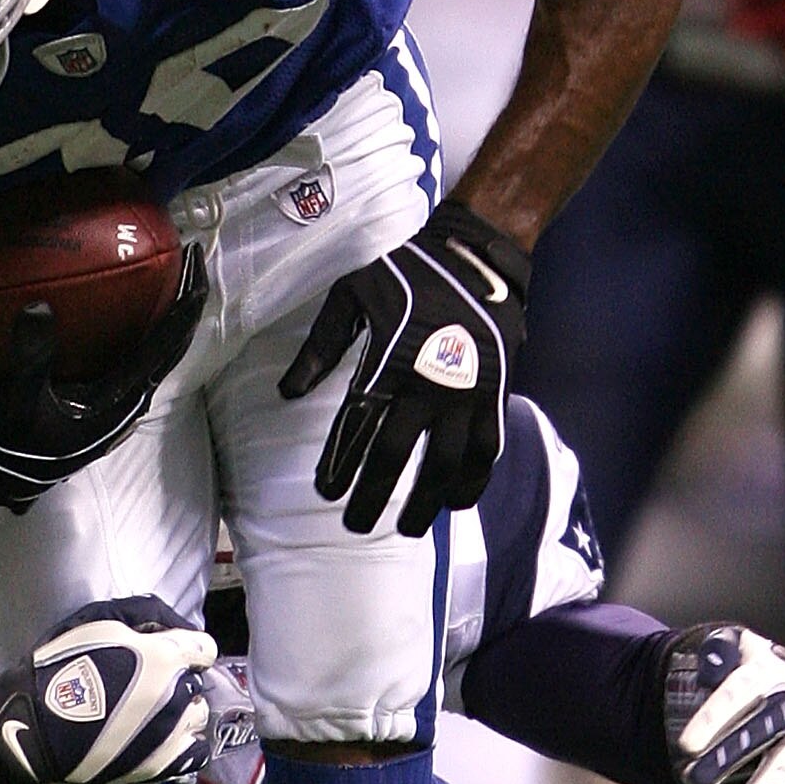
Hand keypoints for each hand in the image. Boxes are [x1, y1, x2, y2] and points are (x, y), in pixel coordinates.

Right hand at [0, 245, 206, 510]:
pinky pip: (143, 356)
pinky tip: (142, 306)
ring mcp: (125, 401)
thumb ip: (30, 357)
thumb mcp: (16, 399)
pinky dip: (151, 327)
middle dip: (187, 301)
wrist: (5, 473)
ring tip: (176, 275)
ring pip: (161, 351)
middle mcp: (132, 400)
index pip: (165, 345)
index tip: (196, 266)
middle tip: (193, 257)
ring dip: (172, 314)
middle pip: (173, 344)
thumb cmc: (13, 438)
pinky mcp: (112, 399)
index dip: (184, 305)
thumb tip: (39, 306)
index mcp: (120, 399)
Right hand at [0, 594, 218, 783]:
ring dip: (182, 710)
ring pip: (197, 714)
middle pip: (196, 682)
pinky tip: (165, 739)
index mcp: (165, 656)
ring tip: (152, 714)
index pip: (204, 648)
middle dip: (178, 679)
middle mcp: (178, 694)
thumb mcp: (97, 622)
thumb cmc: (60, 668)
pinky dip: (185, 743)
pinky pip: (196, 751)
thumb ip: (143, 616)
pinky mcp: (164, 765)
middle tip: (147, 684)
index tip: (167, 654)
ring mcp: (173, 732)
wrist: (34, 727)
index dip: (185, 648)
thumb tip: (171, 625)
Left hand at [280, 198, 530, 536]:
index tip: (326, 491)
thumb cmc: (406, 274)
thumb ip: (319, 346)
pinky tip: (455, 502)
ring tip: (407, 529)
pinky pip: (486, 451)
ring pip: (444, 464)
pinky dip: (472, 481)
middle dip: (372, 496)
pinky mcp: (496, 394)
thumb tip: (288, 393)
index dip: (339, 464)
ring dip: (424, 502)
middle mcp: (426, 384)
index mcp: (386, 361)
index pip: (356, 426)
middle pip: (393, 455)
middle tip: (356, 525)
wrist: (475, 254)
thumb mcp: (351, 296)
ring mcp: (465, 393)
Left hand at [662, 623, 784, 783]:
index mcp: (765, 672)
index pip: (738, 691)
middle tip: (695, 780)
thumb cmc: (755, 672)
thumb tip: (708, 668)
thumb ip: (719, 650)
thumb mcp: (739, 649)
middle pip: (764, 727)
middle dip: (730, 754)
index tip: (686, 746)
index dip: (713, 717)